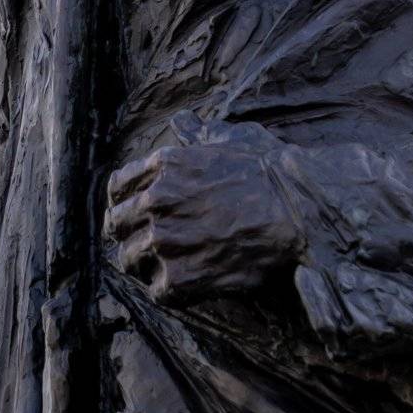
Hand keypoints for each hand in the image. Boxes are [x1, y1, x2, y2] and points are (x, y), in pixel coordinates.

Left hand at [106, 140, 305, 304]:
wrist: (297, 212)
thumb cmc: (269, 173)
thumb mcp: (231, 138)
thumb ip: (198, 133)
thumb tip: (182, 121)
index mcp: (163, 165)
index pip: (117, 187)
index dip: (123, 202)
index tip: (132, 213)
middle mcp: (155, 201)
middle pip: (116, 224)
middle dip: (127, 234)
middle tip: (144, 244)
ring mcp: (164, 240)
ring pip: (129, 259)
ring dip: (143, 265)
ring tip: (163, 268)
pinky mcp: (179, 277)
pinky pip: (156, 291)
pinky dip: (168, 291)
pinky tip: (186, 285)